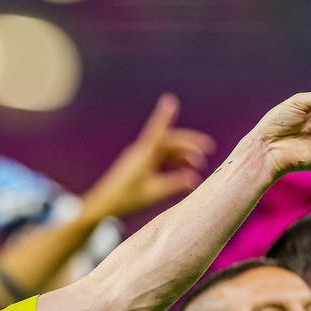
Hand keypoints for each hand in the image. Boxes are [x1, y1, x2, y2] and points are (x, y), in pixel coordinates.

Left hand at [84, 94, 215, 219]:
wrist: (101, 208)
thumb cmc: (126, 200)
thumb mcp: (154, 194)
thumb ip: (175, 185)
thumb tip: (194, 179)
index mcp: (143, 154)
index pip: (158, 130)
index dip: (165, 116)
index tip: (170, 101)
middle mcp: (140, 152)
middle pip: (169, 141)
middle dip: (189, 144)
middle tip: (209, 149)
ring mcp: (138, 159)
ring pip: (165, 151)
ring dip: (182, 155)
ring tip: (198, 165)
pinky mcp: (136, 167)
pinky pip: (159, 159)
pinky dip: (173, 163)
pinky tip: (183, 172)